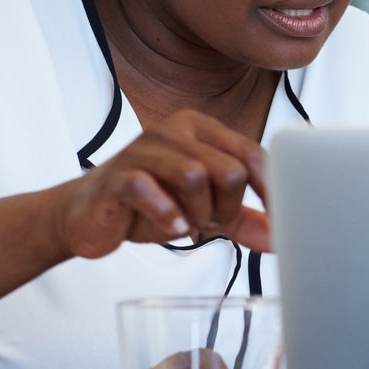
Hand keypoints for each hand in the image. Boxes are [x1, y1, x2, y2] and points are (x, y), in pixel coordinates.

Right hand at [46, 110, 270, 259]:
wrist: (87, 214)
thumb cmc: (149, 202)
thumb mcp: (203, 209)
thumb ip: (242, 219)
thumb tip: (280, 238)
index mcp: (200, 130)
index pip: (252, 153)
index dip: (272, 190)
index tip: (281, 217)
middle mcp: (173, 131)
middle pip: (229, 170)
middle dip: (226, 207)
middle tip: (208, 222)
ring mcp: (141, 150)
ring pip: (194, 176)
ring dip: (197, 213)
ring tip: (185, 222)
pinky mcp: (116, 177)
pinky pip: (148, 189)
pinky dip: (166, 214)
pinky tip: (170, 226)